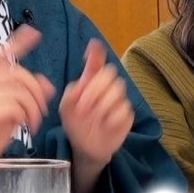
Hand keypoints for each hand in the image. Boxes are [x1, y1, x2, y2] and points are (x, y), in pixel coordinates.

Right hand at [0, 26, 55, 191]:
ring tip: (33, 123)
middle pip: (19, 74)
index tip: (34, 32)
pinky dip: (27, 117)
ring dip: (33, 108)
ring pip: (20, 92)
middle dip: (37, 92)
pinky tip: (26, 127)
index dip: (19, 42)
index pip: (1, 55)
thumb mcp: (13, 112)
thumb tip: (47, 84)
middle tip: (41, 111)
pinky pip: (16, 106)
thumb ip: (26, 96)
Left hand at [60, 39, 134, 191]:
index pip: (97, 63)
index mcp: (90, 82)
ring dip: (102, 105)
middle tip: (83, 105)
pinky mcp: (127, 115)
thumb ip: (73, 91)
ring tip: (92, 116)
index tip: (93, 45)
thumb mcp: (66, 108)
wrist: (85, 147)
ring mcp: (119, 100)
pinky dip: (112, 117)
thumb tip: (83, 77)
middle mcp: (106, 87)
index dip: (96, 53)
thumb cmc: (75, 124)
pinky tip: (104, 124)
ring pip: (117, 91)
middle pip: (109, 74)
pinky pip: (123, 110)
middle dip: (95, 89)